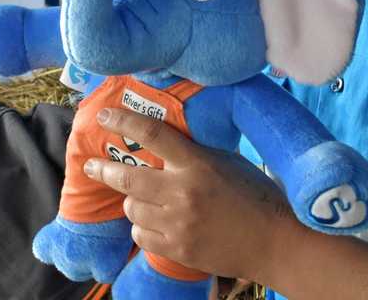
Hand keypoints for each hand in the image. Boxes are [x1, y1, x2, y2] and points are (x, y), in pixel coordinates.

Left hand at [83, 107, 301, 282]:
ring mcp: (178, 224)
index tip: (104, 117)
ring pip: (131, 209)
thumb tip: (158, 142)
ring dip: (134, 203)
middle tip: (91, 164)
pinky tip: (158, 224)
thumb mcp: (226, 161)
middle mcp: (183, 192)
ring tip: (148, 202)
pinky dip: (144, 228)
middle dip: (103, 169)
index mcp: (197, 164)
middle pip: (127, 177)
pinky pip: (141, 235)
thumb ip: (193, 154)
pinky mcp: (177, 249)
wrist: (275, 242)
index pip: (153, 135)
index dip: (124, 122)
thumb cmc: (254, 196)